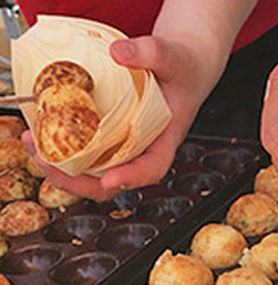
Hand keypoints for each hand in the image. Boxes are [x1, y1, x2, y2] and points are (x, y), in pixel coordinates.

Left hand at [23, 35, 213, 200]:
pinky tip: (43, 140)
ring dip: (67, 171)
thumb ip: (151, 53)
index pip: (152, 167)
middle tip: (54, 167)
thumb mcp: (174, 57)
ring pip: (98, 173)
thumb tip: (118, 53)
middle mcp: (144, 149)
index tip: (109, 179)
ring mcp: (125, 146)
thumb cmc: (184, 71)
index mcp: (165, 139)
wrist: (183, 69)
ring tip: (39, 154)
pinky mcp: (110, 138)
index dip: (131, 177)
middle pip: (117, 182)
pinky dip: (65, 153)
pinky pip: (88, 155)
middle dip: (84, 183)